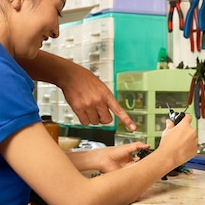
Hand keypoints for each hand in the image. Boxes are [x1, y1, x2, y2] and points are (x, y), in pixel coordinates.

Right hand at [19, 52, 136, 130]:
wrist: (70, 75)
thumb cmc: (85, 79)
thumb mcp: (100, 86)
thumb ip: (104, 98)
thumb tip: (105, 111)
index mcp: (106, 94)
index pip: (118, 110)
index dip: (126, 120)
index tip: (133, 128)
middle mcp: (98, 101)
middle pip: (106, 120)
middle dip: (102, 118)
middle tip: (98, 112)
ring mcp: (89, 105)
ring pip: (94, 122)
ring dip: (92, 118)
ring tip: (88, 107)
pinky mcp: (79, 109)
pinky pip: (84, 122)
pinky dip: (84, 119)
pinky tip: (82, 111)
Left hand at [96, 142, 149, 172]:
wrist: (104, 158)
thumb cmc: (113, 151)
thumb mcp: (128, 147)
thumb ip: (138, 146)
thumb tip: (147, 145)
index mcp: (131, 156)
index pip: (140, 158)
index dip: (145, 158)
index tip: (150, 157)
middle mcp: (129, 163)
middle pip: (139, 165)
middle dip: (143, 164)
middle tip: (147, 164)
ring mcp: (127, 169)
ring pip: (136, 170)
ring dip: (138, 169)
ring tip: (140, 166)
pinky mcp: (124, 174)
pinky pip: (131, 175)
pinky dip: (133, 174)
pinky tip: (134, 171)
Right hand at [157, 115, 196, 165]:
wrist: (168, 157)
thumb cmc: (167, 145)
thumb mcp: (166, 132)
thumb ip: (170, 125)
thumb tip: (169, 122)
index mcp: (184, 126)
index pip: (188, 117)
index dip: (186, 118)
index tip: (185, 120)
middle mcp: (192, 132)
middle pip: (190, 129)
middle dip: (185, 132)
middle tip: (178, 136)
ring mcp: (194, 141)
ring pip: (192, 138)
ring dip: (188, 140)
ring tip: (179, 144)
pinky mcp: (195, 149)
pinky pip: (193, 146)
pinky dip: (189, 147)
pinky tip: (182, 149)